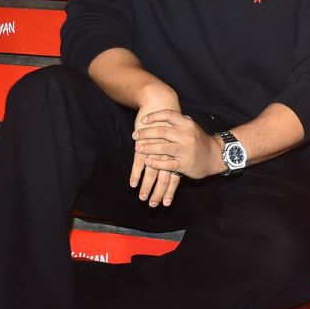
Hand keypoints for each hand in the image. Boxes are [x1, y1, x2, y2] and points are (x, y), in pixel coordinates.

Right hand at [129, 87, 181, 206]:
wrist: (161, 103)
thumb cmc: (170, 121)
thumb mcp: (176, 138)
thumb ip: (175, 152)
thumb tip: (175, 166)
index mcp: (176, 153)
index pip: (174, 177)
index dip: (169, 192)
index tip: (166, 204)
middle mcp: (167, 154)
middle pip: (163, 179)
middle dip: (158, 193)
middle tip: (153, 205)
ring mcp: (155, 150)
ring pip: (151, 174)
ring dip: (146, 188)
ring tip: (142, 198)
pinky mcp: (144, 145)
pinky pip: (139, 163)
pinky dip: (136, 174)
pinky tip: (133, 184)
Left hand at [132, 109, 223, 205]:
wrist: (216, 156)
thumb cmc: (200, 140)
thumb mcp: (192, 127)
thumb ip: (179, 121)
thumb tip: (162, 113)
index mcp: (187, 124)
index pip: (168, 115)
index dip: (154, 116)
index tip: (143, 120)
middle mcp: (186, 135)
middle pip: (162, 132)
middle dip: (146, 134)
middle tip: (135, 135)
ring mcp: (185, 150)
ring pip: (163, 148)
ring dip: (148, 148)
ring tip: (137, 148)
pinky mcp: (185, 164)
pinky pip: (167, 164)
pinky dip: (156, 163)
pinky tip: (147, 161)